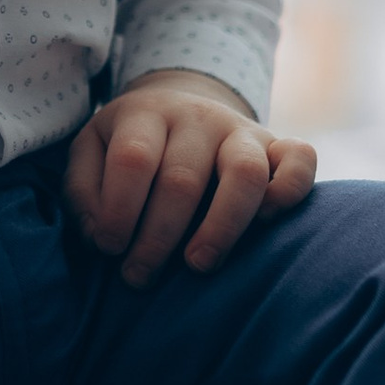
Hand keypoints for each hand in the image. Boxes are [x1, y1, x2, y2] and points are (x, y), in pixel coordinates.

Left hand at [63, 70, 316, 286]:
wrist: (181, 107)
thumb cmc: (132, 146)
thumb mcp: (92, 153)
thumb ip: (84, 192)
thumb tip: (100, 237)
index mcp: (145, 113)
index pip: (134, 159)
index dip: (120, 211)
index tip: (110, 250)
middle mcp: (196, 116)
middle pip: (182, 178)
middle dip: (158, 238)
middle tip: (140, 277)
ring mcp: (242, 129)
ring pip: (245, 173)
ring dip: (221, 227)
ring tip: (198, 265)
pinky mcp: (279, 143)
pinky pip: (300, 159)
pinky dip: (289, 191)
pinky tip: (264, 225)